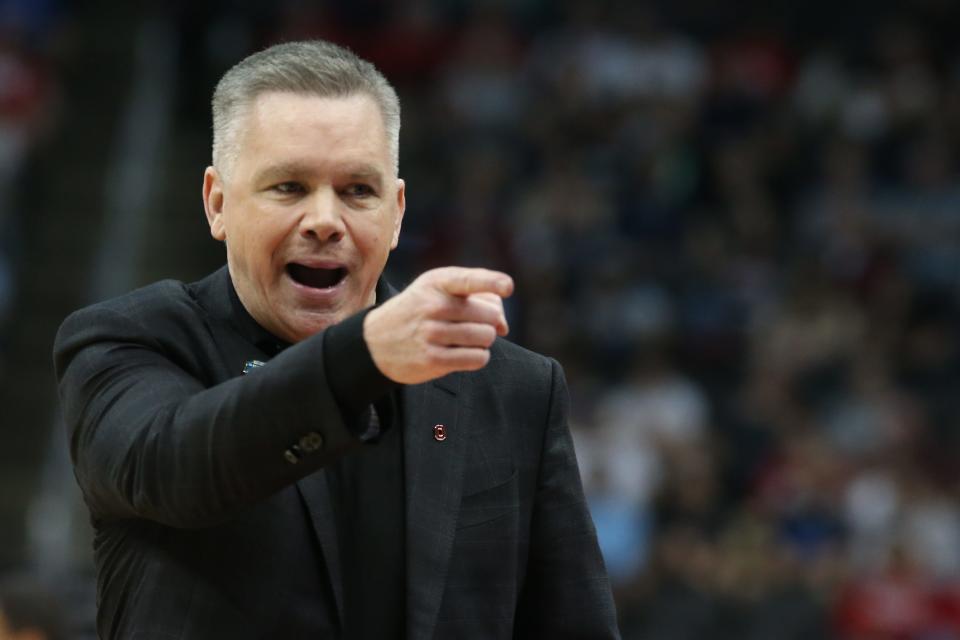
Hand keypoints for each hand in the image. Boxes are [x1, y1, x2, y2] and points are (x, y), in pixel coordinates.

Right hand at [363, 267, 513, 383]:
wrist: (375, 341)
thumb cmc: (418, 311)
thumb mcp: (437, 291)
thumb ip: (477, 298)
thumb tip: (504, 326)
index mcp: (437, 283)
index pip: (468, 280)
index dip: (492, 282)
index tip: (507, 287)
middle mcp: (433, 306)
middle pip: (489, 315)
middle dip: (490, 322)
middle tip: (473, 324)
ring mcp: (432, 333)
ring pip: (486, 338)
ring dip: (483, 341)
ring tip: (465, 339)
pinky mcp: (433, 359)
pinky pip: (477, 358)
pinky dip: (478, 357)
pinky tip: (464, 353)